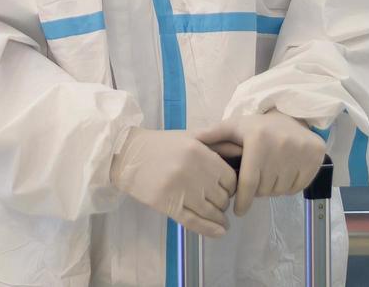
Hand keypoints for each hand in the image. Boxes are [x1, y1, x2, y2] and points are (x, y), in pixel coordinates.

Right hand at [110, 127, 237, 236]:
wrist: (127, 154)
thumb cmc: (160, 145)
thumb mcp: (189, 137)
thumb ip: (215, 144)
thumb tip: (241, 151)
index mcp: (199, 152)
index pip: (230, 178)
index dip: (231, 187)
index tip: (226, 189)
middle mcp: (193, 171)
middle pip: (222, 197)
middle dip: (223, 203)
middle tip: (219, 204)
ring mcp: (180, 189)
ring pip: (210, 211)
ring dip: (218, 219)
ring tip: (221, 221)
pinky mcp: (167, 204)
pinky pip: (194, 222)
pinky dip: (209, 230)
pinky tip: (218, 232)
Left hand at [194, 112, 325, 216]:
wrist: (292, 117)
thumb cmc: (258, 127)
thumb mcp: (234, 127)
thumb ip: (212, 135)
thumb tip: (188, 139)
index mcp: (258, 140)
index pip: (249, 183)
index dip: (243, 200)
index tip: (238, 210)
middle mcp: (281, 146)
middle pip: (264, 189)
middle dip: (257, 190)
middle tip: (256, 180)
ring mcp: (301, 152)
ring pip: (280, 190)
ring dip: (272, 189)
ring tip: (268, 175)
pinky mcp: (315, 158)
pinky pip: (297, 187)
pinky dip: (288, 187)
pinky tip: (283, 174)